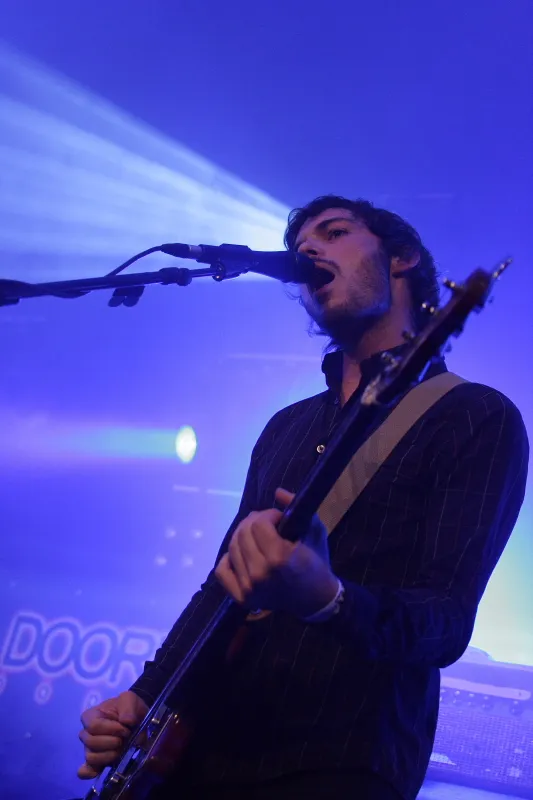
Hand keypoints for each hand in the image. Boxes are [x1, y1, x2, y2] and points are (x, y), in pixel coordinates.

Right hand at [77, 690, 148, 778]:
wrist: (136, 718)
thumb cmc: (128, 708)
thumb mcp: (129, 699)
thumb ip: (128, 707)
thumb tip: (127, 721)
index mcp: (90, 716)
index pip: (93, 726)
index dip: (111, 729)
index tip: (126, 728)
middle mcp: (86, 733)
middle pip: (90, 743)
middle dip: (111, 743)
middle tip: (125, 739)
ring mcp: (91, 749)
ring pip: (91, 757)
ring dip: (108, 756)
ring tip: (120, 750)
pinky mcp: (97, 761)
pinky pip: (86, 770)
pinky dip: (90, 772)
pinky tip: (99, 771)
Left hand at [215, 488, 338, 617]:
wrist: (316, 599)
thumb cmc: (316, 562)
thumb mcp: (314, 531)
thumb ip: (297, 507)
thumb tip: (277, 492)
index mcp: (279, 558)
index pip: (259, 524)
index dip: (269, 515)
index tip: (279, 519)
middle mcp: (260, 573)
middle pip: (243, 533)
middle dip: (255, 522)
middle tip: (267, 524)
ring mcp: (248, 588)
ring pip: (232, 548)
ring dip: (243, 537)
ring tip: (257, 537)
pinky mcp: (241, 598)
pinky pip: (222, 570)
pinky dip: (229, 558)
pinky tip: (242, 554)